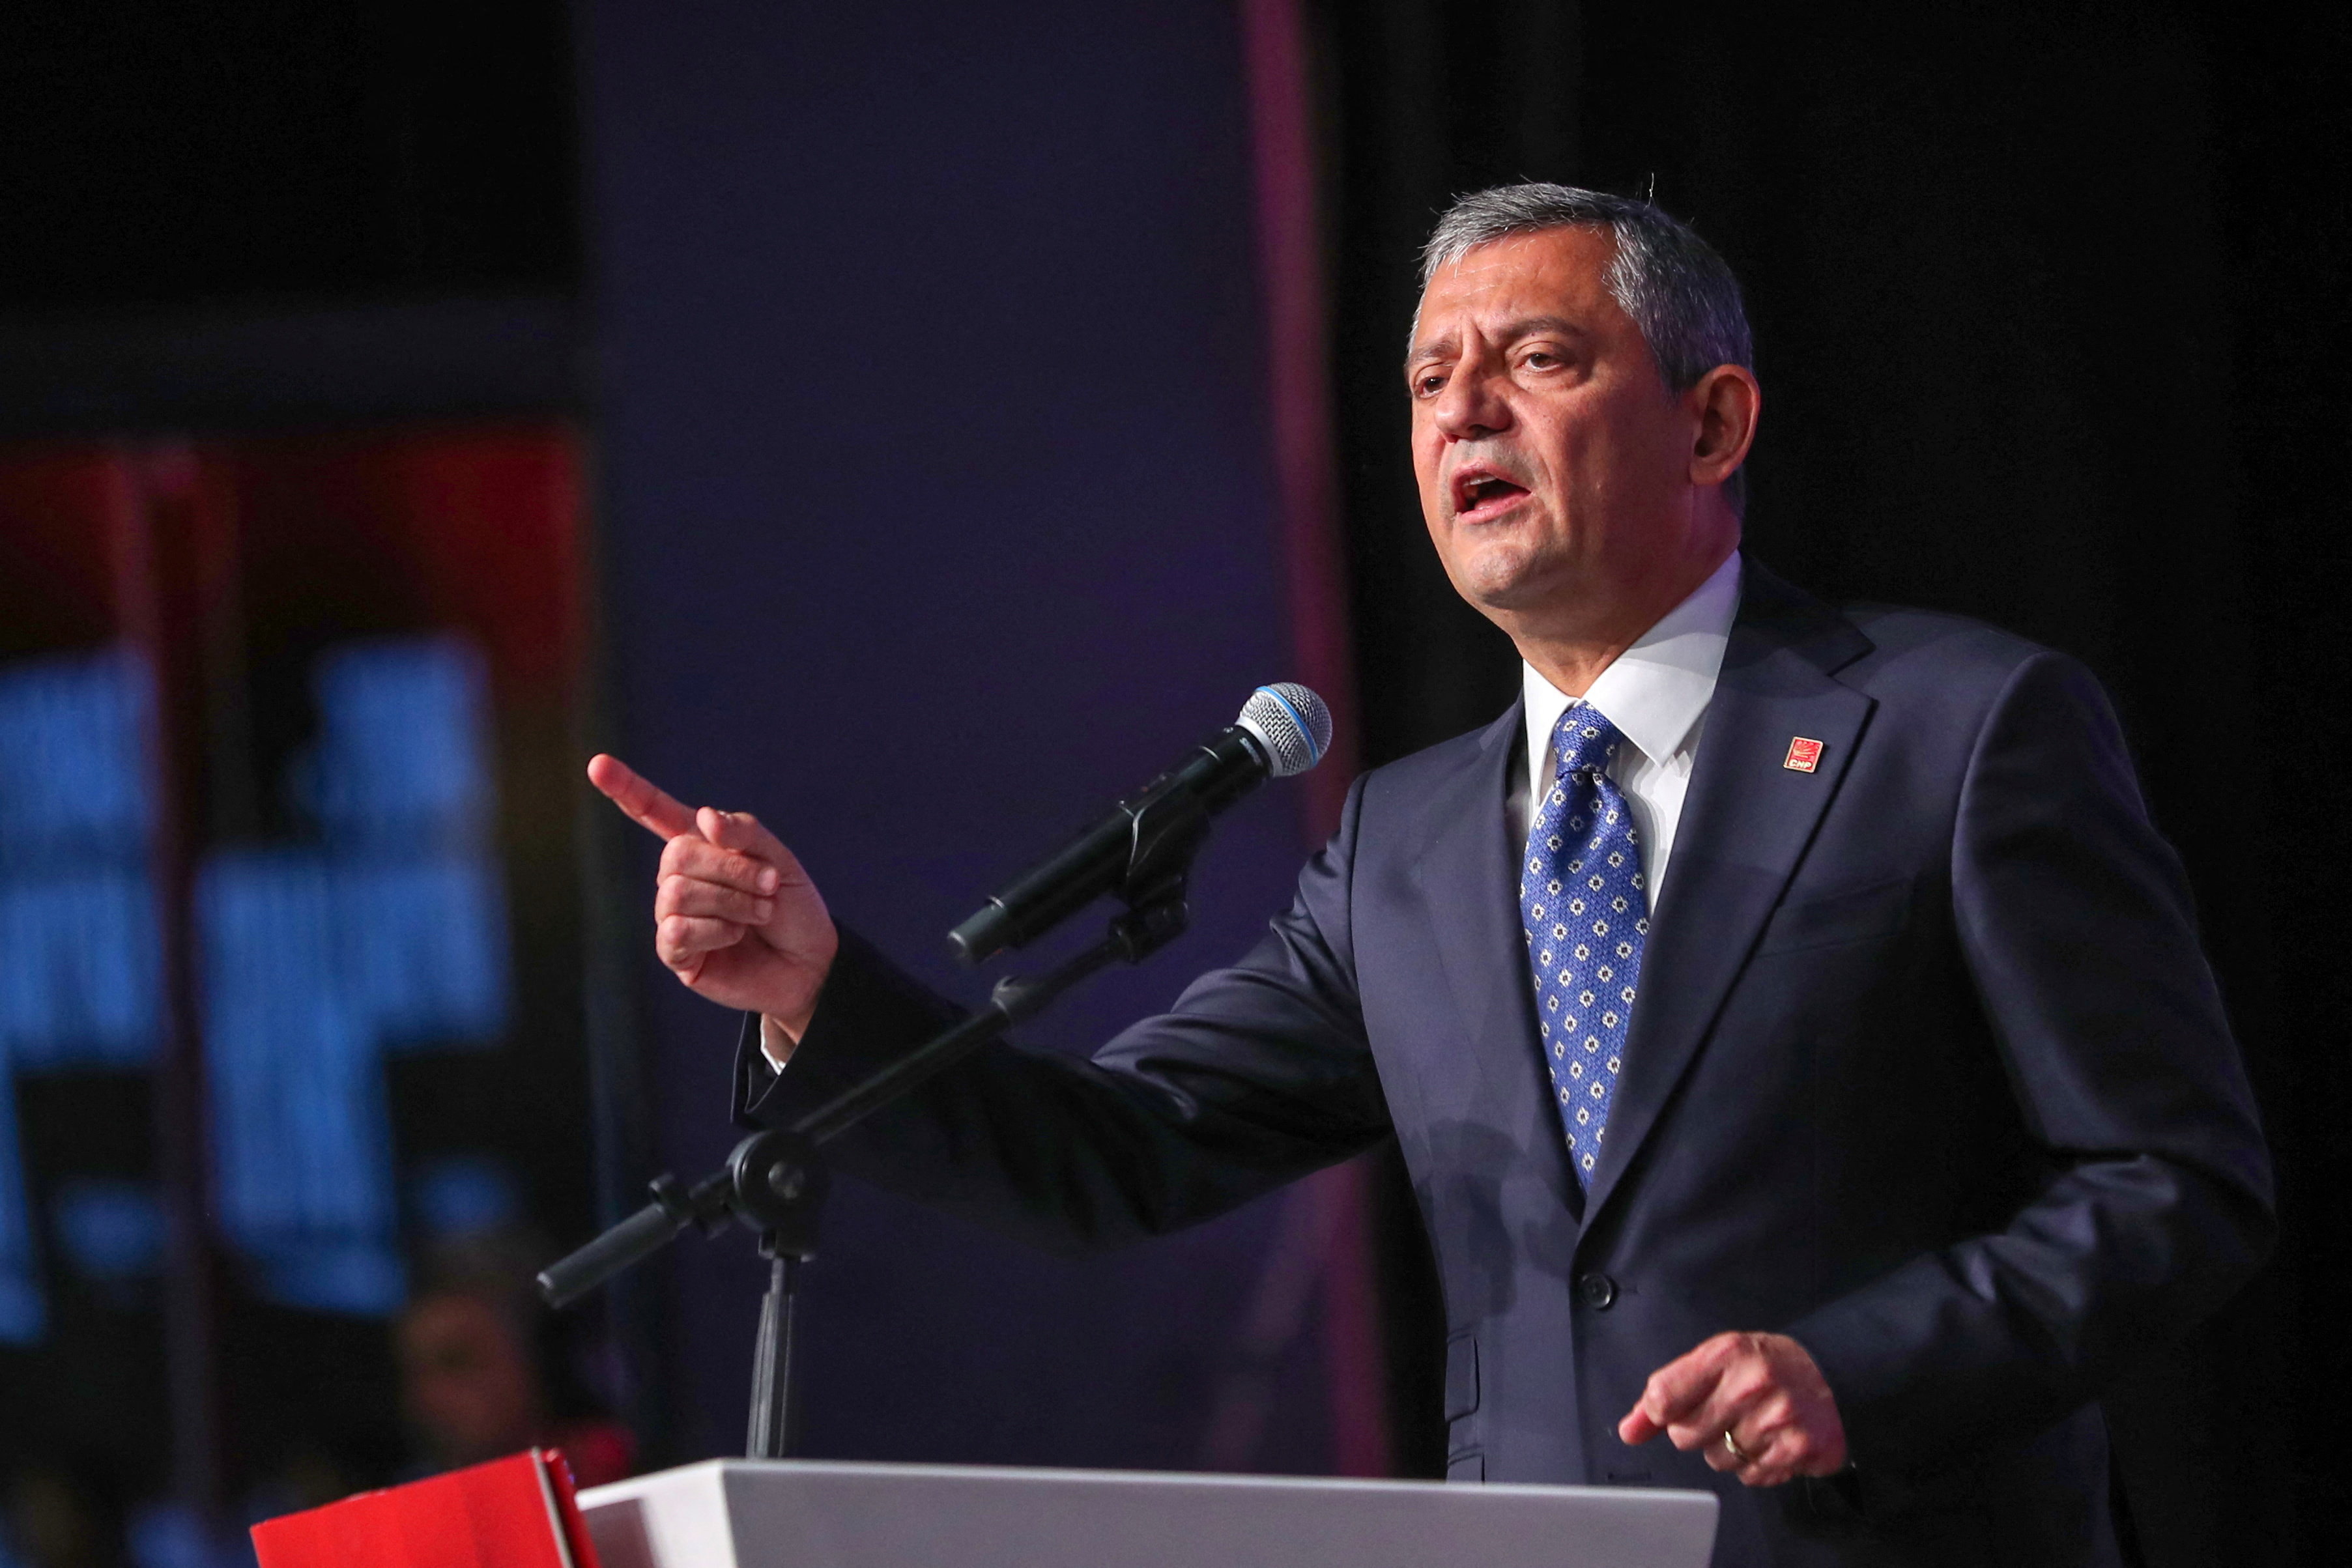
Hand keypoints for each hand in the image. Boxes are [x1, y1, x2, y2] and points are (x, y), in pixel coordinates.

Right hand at [587, 754, 838, 1034]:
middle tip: (769, 887)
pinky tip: (735, 937)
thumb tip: (704, 817)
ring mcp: (673, 916)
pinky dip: (717, 931)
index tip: (597, 764)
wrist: (810, 963)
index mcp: (701, 845)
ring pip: (676, 893)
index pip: (655, 813)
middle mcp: (679, 878)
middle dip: (731, 870)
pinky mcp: (676, 953)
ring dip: (731, 902)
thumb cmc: (793, 908)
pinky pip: (676, 932)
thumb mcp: (780, 861)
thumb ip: (744, 835)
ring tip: (759, 914)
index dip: (627, 789)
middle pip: (676, 855)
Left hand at [1617, 1331, 1847, 1487]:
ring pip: (1718, 1461)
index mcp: (1725, 1355)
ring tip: (1752, 1423)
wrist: (1833, 1371)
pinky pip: (1752, 1477)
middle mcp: (1751, 1385)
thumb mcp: (1715, 1360)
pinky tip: (1772, 1440)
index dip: (1659, 1412)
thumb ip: (1667, 1392)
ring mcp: (1777, 1419)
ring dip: (1729, 1449)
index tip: (1671, 1410)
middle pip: (1686, 1436)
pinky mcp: (1799, 1449)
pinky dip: (1757, 1464)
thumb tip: (1628, 1431)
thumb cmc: (1765, 1365)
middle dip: (1698, 1430)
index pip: (1663, 1397)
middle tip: (1725, 1412)